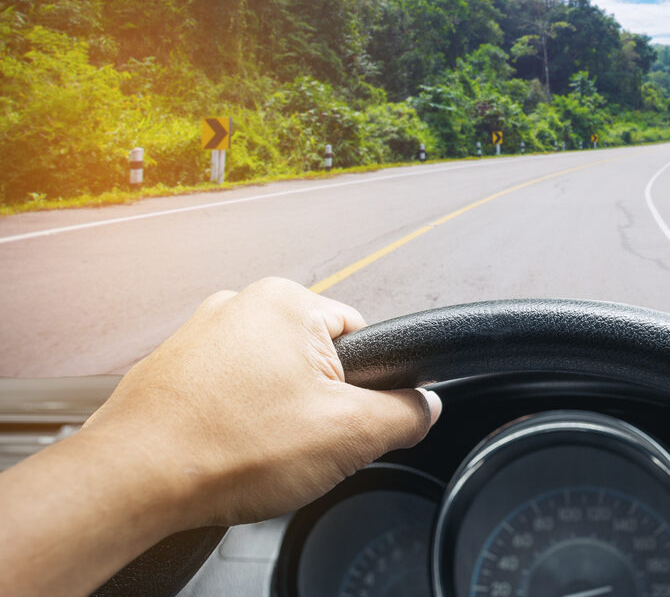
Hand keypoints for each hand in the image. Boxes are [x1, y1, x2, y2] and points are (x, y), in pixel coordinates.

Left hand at [83, 276, 441, 527]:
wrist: (132, 480)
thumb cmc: (226, 448)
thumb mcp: (348, 435)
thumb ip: (405, 414)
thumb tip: (425, 406)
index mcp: (288, 301)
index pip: (363, 339)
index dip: (365, 389)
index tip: (344, 420)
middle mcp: (241, 304)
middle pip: (318, 360)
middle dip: (319, 404)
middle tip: (299, 441)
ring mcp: (202, 333)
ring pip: (273, 378)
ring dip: (276, 413)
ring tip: (257, 448)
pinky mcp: (175, 366)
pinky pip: (231, 391)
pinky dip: (237, 419)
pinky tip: (229, 448)